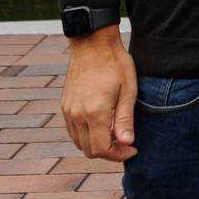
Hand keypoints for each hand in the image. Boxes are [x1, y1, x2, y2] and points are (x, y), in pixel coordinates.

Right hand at [60, 26, 136, 161]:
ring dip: (96, 145)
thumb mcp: (128, 91)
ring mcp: (68, 111)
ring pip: (79, 143)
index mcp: (94, 113)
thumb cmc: (115, 64)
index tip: (133, 149)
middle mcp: (77, 115)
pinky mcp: (65, 106)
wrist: (93, 44)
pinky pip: (73, 131)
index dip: (118, 155)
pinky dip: (86, 135)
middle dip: (109, 152)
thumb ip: (125, 120)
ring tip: (115, 134)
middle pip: (89, 150)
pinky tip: (102, 126)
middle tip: (126, 144)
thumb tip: (126, 144)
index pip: (102, 149)